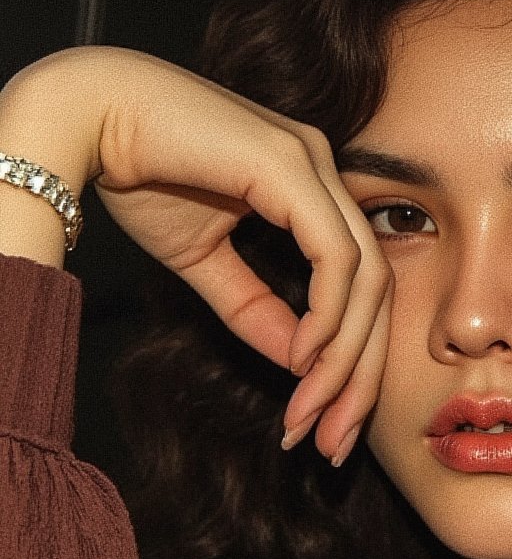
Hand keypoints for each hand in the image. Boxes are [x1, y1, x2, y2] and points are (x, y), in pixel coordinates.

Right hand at [3, 47, 392, 463]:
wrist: (87, 115)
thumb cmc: (139, 172)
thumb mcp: (205, 260)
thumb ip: (255, 308)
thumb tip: (299, 362)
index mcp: (310, 187)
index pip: (357, 286)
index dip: (350, 363)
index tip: (323, 425)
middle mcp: (323, 170)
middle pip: (376, 291)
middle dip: (360, 377)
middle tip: (335, 443)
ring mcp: (313, 163)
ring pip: (364, 281)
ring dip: (343, 360)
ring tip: (311, 415)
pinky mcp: (291, 166)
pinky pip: (336, 256)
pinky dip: (329, 315)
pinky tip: (306, 361)